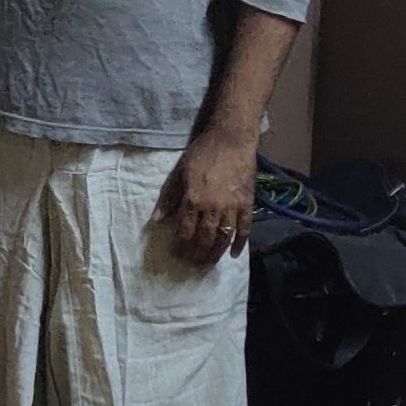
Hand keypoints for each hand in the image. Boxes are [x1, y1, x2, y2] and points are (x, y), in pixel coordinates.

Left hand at [155, 124, 257, 267]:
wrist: (231, 139)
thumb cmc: (202, 153)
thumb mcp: (179, 172)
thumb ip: (169, 198)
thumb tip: (157, 220)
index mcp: (193, 200)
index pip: (185, 231)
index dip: (180, 245)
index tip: (177, 255)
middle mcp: (213, 208)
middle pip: (204, 239)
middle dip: (196, 255)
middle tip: (191, 266)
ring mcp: (232, 207)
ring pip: (223, 238)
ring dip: (215, 254)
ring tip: (208, 265)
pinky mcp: (247, 204)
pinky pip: (244, 229)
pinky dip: (240, 244)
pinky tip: (234, 255)